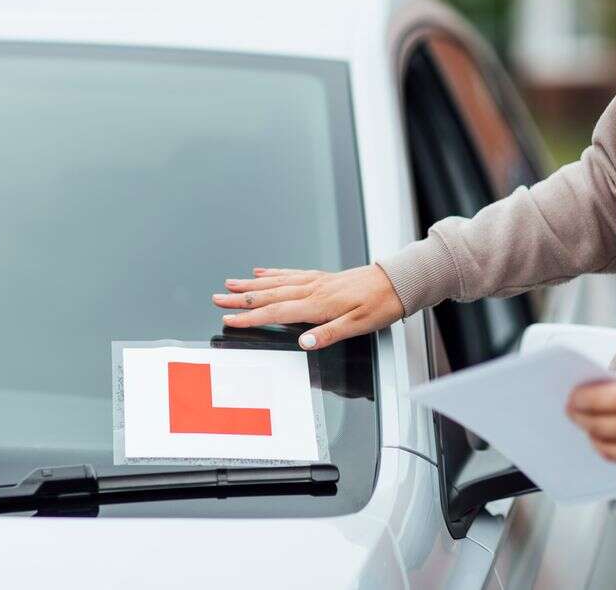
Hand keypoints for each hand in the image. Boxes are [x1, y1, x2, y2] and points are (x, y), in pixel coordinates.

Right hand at [212, 265, 403, 349]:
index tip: (229, 319)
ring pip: (275, 282)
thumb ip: (329, 334)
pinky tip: (261, 272)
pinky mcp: (321, 276)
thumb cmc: (381, 304)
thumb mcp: (359, 326)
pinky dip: (272, 273)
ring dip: (250, 284)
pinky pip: (290, 273)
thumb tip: (304, 342)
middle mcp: (313, 289)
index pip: (277, 313)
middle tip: (217, 298)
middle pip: (269, 295)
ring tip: (230, 283)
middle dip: (240, 298)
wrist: (397, 282)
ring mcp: (315, 281)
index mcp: (319, 304)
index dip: (251, 317)